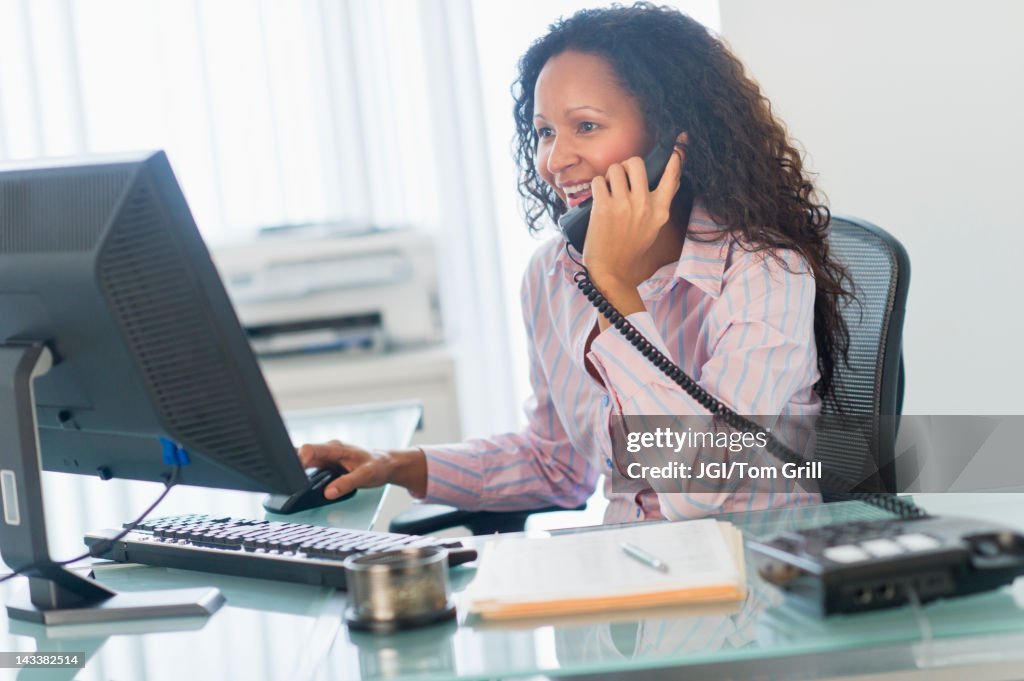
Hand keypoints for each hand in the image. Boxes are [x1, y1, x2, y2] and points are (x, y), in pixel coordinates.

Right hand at [297, 442, 427, 498]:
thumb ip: (347, 483)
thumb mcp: (366, 476)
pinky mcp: (327, 464)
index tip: (296, 475)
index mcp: (336, 448)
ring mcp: (326, 457)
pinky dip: (305, 474)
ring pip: (304, 461)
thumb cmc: (378, 466)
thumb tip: (329, 492)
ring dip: (299, 471)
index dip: (299, 460)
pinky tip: (303, 483)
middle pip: (302, 454)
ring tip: (297, 485)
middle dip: (295, 467)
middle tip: (294, 483)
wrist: (385, 464)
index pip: (309, 449)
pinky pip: (310, 467)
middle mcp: (328, 450)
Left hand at [583, 141, 684, 290]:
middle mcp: (645, 204)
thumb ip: (660, 203)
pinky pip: (599, 180)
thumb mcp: (653, 226)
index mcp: (661, 210)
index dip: (677, 155)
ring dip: (609, 176)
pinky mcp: (605, 207)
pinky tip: (597, 199)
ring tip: (608, 191)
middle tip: (620, 179)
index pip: (672, 176)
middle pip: (637, 162)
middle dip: (625, 166)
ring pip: (615, 168)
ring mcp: (625, 205)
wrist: (611, 271)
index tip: (680, 138)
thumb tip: (669, 180)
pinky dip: (596, 187)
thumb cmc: (630, 249)